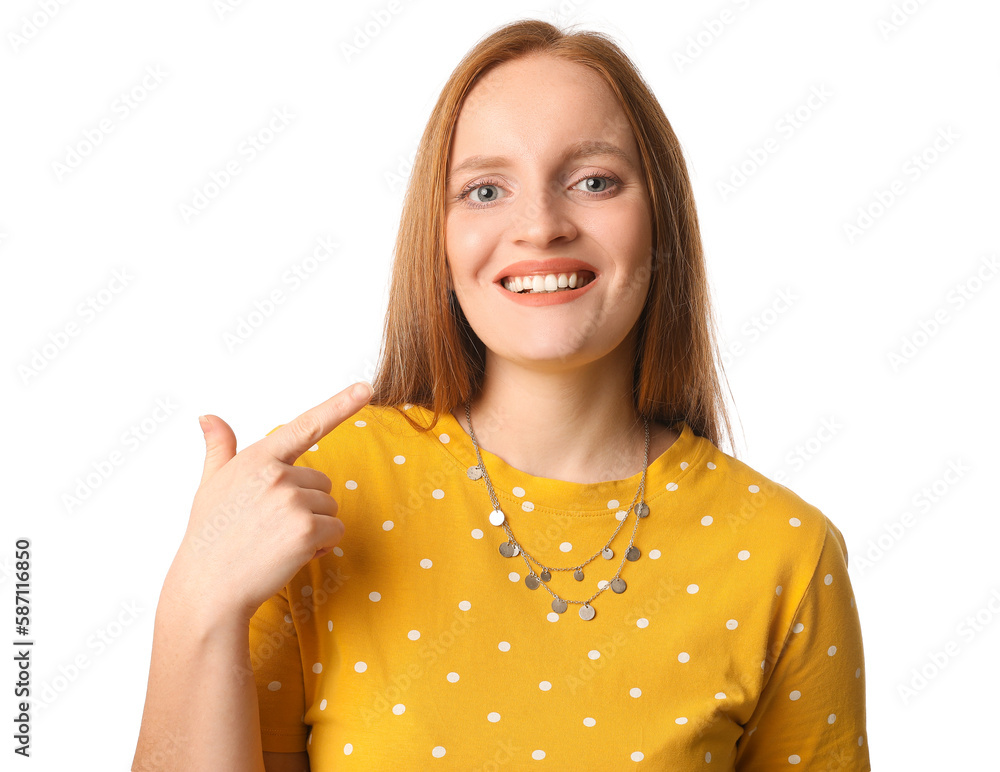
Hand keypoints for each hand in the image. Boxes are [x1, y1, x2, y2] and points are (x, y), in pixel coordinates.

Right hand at [168, 381, 372, 621]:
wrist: (208, 589)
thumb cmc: (210, 537)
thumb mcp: (211, 485)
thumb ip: (219, 448)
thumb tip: (209, 418)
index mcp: (258, 458)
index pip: (306, 425)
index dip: (340, 404)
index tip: (366, 388)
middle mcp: (277, 474)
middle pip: (323, 482)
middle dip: (307, 504)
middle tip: (270, 526)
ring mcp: (292, 501)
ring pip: (330, 508)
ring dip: (313, 528)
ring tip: (275, 543)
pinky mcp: (306, 530)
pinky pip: (335, 532)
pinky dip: (320, 547)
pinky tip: (288, 556)